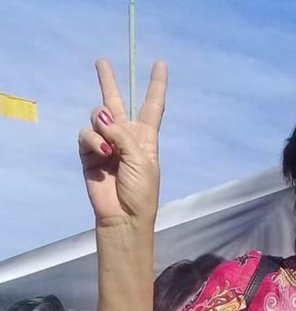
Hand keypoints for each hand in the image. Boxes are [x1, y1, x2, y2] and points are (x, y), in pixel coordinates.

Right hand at [78, 59, 167, 226]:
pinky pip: (86, 134)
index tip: (160, 63)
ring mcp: (106, 143)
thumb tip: (101, 117)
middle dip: (109, 82)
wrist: (123, 215)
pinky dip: (92, 141)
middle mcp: (126, 136)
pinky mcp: (89, 152)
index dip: (157, 84)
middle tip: (102, 61)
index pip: (153, 105)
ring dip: (102, 127)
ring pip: (98, 117)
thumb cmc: (141, 190)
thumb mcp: (141, 159)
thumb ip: (123, 135)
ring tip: (109, 149)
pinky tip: (101, 153)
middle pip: (117, 103)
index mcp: (146, 137)